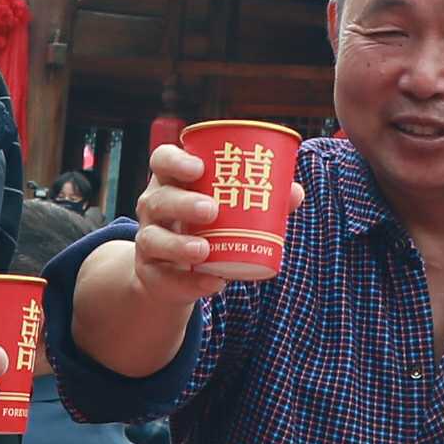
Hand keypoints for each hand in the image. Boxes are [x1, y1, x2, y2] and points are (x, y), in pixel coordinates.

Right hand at [126, 143, 301, 299]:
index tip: (198, 167)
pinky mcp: (151, 273)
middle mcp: (154, 208)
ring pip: (153, 239)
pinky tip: (213, 283)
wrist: (176, 272)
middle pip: (157, 199)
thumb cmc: (207, 226)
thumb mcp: (226, 208)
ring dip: (178, 244)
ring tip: (204, 250)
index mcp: (172, 182)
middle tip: (211, 210)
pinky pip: (164, 278)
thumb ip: (260, 196)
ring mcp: (149, 240)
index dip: (175, 161)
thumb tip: (294, 192)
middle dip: (183, 203)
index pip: (162, 160)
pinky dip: (190, 282)